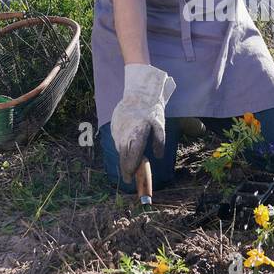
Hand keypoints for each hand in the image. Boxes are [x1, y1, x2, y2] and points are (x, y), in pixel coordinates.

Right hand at [110, 63, 176, 180]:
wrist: (138, 94)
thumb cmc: (151, 111)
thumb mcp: (159, 125)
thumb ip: (159, 141)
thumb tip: (158, 156)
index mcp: (137, 134)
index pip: (132, 156)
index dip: (131, 168)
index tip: (130, 178)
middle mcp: (124, 133)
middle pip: (123, 156)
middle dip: (125, 169)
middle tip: (128, 179)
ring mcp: (117, 130)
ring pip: (120, 149)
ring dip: (124, 158)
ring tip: (129, 166)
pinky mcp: (114, 127)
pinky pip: (118, 140)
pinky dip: (123, 147)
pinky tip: (128, 147)